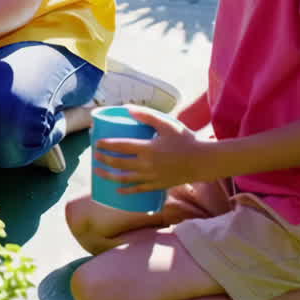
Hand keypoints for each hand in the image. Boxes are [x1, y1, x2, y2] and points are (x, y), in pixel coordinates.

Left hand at [93, 106, 209, 192]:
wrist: (203, 162)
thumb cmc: (186, 140)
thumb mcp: (167, 124)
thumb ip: (148, 115)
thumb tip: (127, 109)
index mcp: (148, 148)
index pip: (120, 146)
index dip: (106, 145)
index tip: (97, 142)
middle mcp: (147, 165)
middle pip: (118, 164)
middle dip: (104, 160)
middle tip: (95, 155)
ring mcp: (151, 177)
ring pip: (124, 179)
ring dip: (108, 176)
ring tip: (98, 172)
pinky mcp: (157, 186)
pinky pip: (138, 189)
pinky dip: (126, 190)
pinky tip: (117, 190)